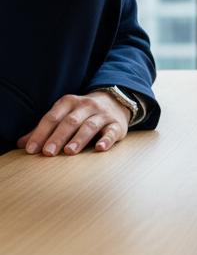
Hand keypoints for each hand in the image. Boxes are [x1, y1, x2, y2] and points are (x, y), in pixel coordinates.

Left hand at [17, 91, 131, 155]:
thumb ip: (44, 129)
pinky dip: (107, 139)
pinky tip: (100, 147)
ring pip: (90, 125)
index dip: (41, 133)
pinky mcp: (117, 124)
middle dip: (58, 137)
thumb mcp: (63, 115)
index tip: (32, 149)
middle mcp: (87, 106)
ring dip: (79, 138)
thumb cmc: (83, 113)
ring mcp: (103, 114)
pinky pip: (112, 131)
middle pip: (70, 121)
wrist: (116, 101)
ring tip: (69, 152)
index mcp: (70, 102)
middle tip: (48, 153)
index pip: (53, 117)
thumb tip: (21, 144)